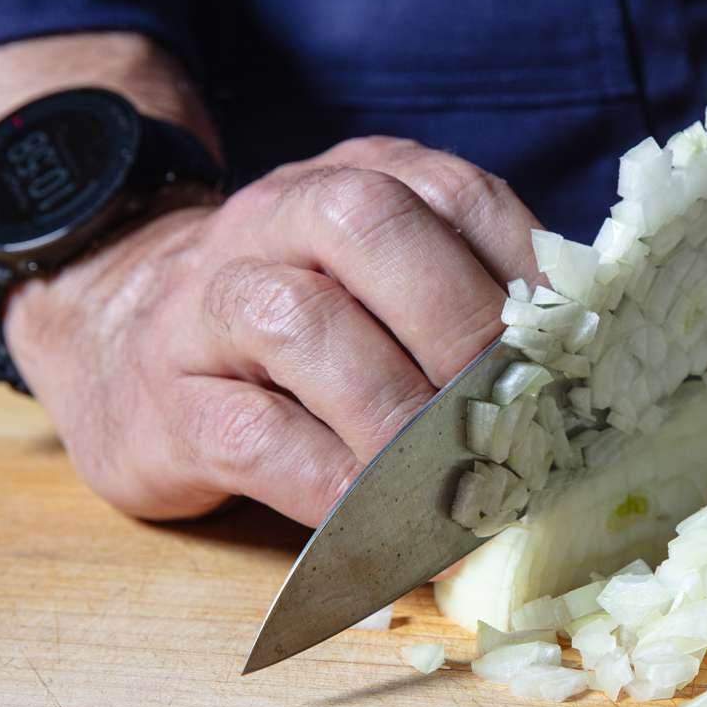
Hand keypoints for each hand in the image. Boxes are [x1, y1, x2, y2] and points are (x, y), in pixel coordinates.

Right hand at [3, 137, 539, 526]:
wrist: (119, 330)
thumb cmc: (297, 322)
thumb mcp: (382, 281)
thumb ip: (468, 300)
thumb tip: (587, 381)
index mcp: (357, 179)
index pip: (457, 196)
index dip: (527, 277)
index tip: (580, 364)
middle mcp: (278, 218)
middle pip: (373, 231)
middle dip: (461, 330)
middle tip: (520, 422)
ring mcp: (210, 303)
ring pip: (303, 326)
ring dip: (397, 417)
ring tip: (461, 487)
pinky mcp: (166, 402)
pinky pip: (254, 437)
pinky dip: (333, 489)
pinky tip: (388, 527)